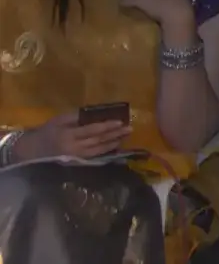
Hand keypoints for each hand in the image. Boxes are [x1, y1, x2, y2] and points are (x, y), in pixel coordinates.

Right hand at [13, 111, 133, 162]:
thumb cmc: (46, 132)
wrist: (31, 151)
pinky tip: (115, 145)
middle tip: (130, 128)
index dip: (107, 126)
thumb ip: (76, 117)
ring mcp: (76, 157)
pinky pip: (95, 156)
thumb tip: (95, 113)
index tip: (120, 121)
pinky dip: (106, 150)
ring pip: (99, 150)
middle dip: (115, 134)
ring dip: (114, 142)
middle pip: (99, 140)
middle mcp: (74, 148)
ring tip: (125, 136)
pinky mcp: (77, 162)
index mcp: (68, 136)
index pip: (92, 130)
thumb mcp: (58, 120)